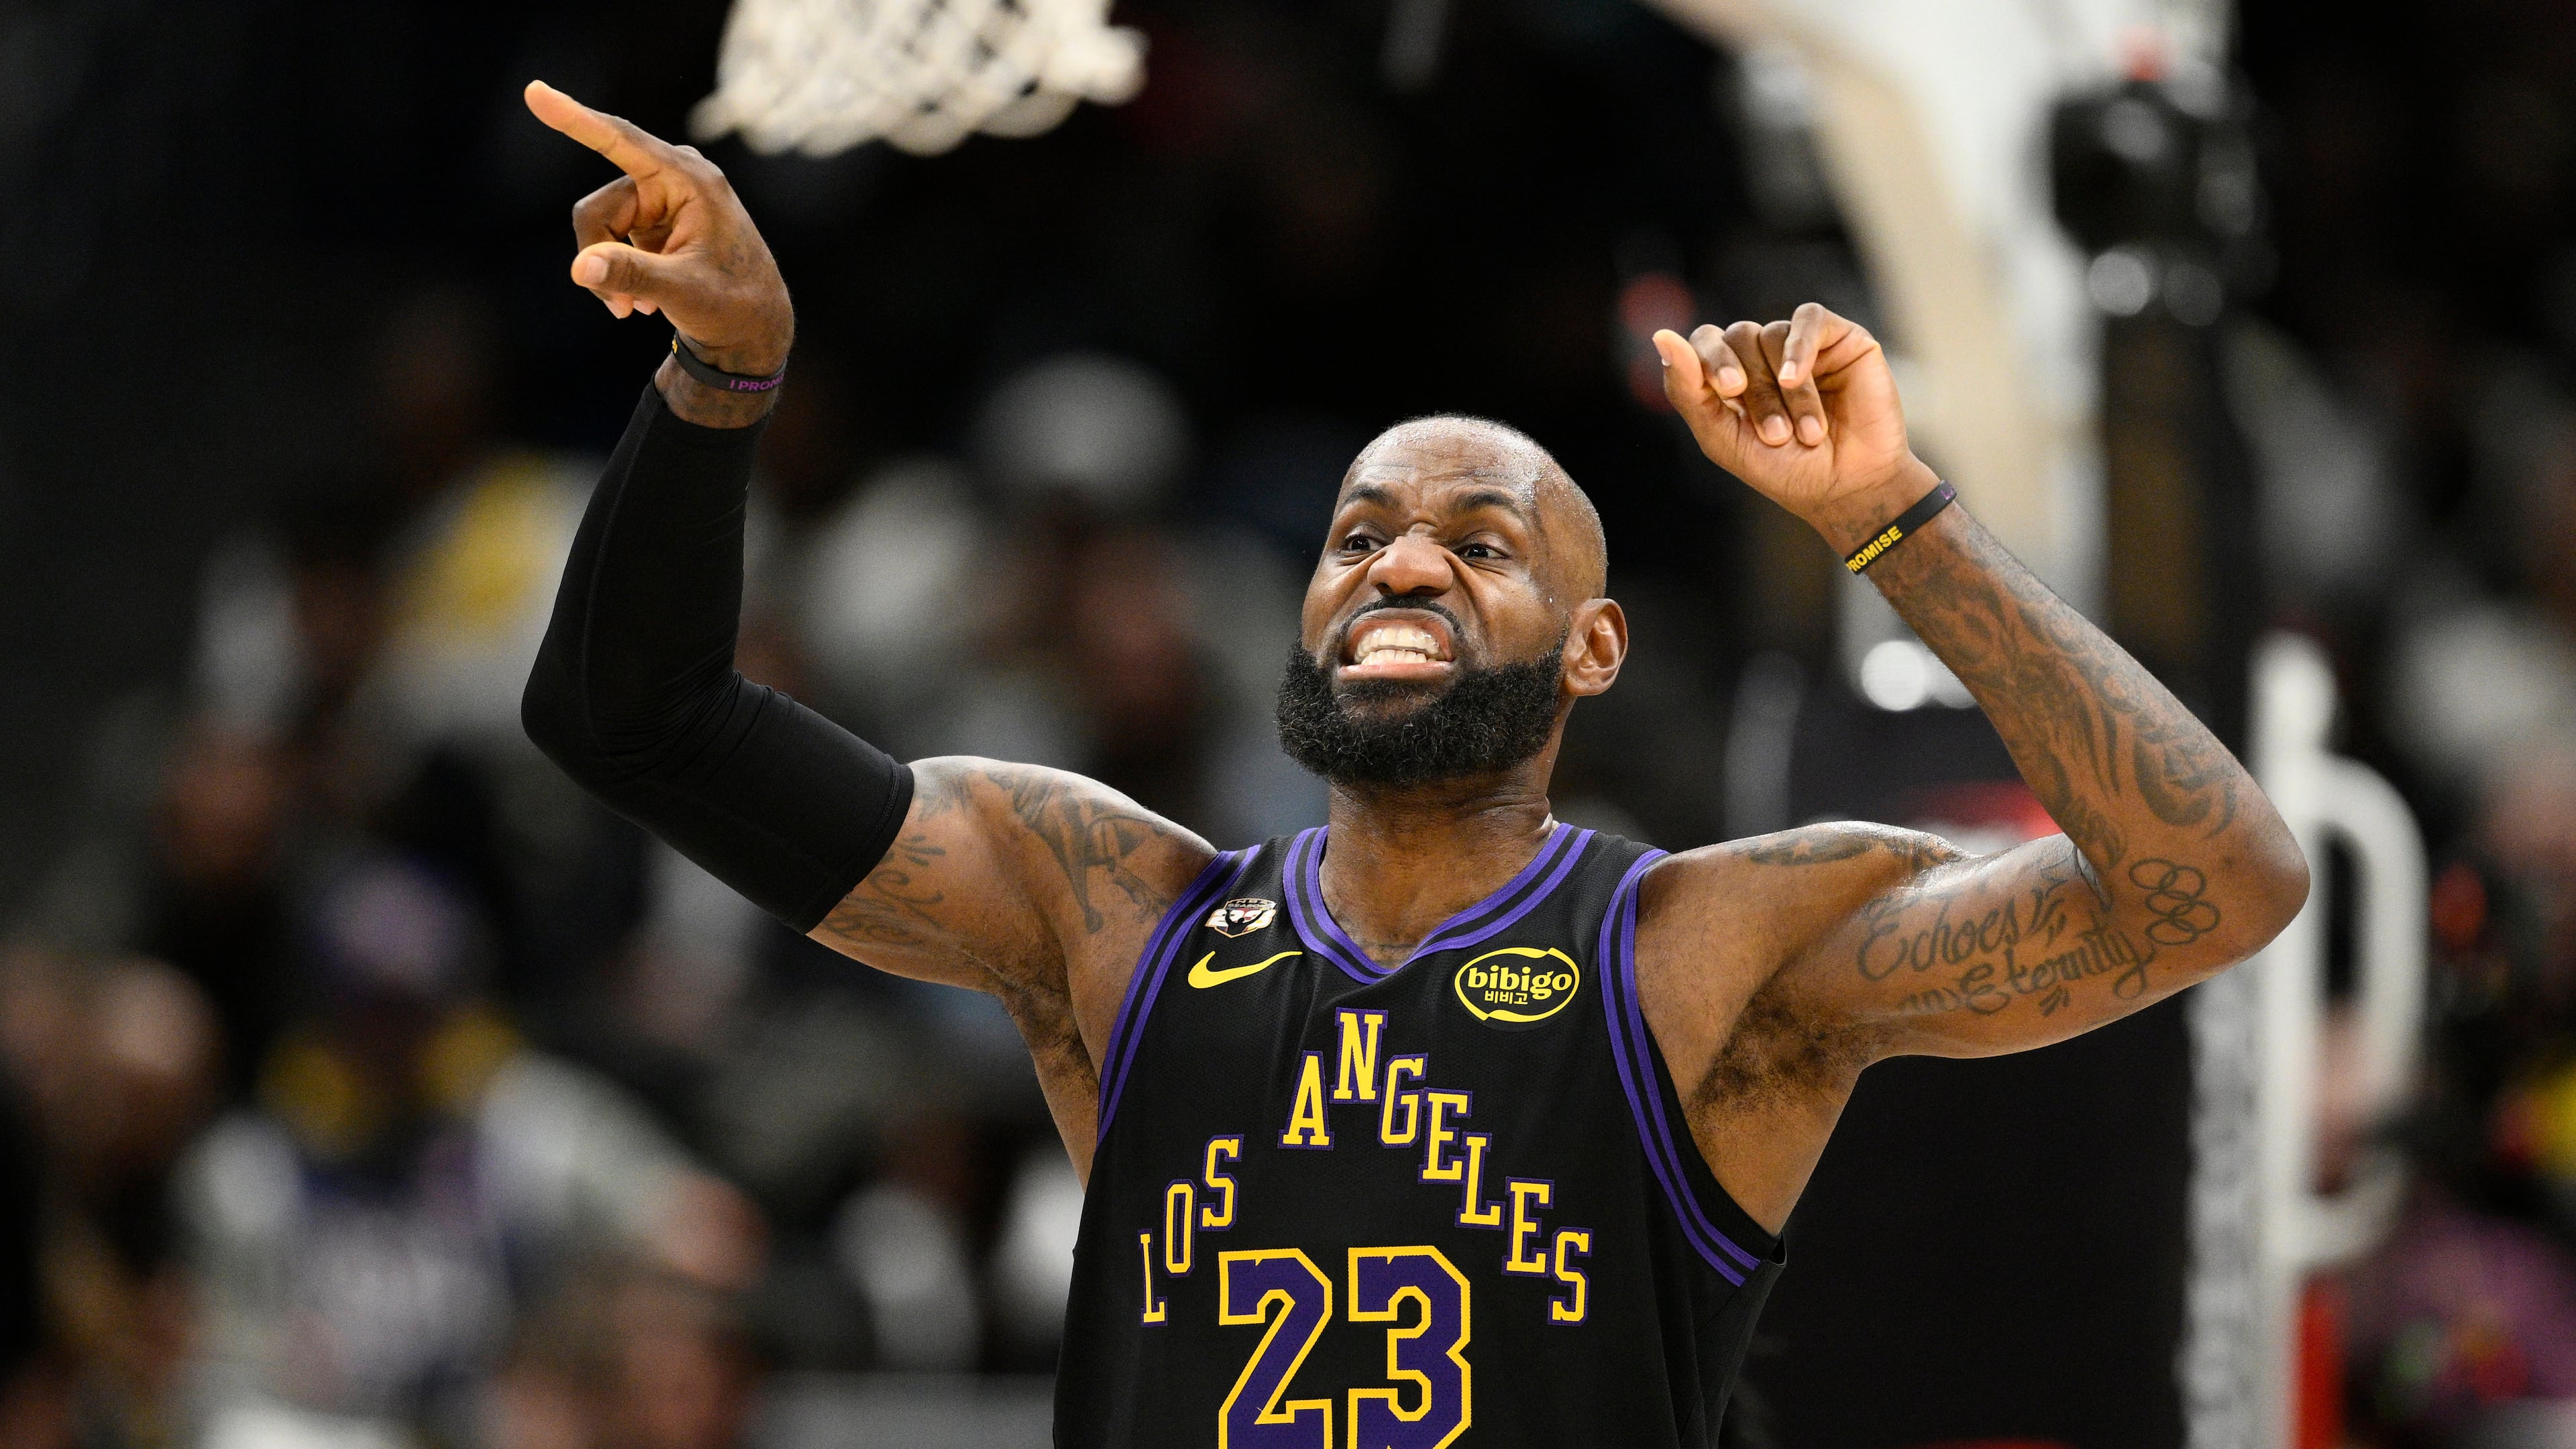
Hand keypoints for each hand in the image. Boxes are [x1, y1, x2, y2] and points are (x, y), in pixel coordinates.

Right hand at [524, 81, 792, 380]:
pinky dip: (618, 272)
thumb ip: (632, 274)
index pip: (622, 141)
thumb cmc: (733, 305)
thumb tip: (580, 268)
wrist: (753, 327)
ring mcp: (661, 195)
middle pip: (598, 209)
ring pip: (599, 227)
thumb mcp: (683, 292)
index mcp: (690, 179)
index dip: (575, 119)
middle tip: (619, 307)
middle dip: (600, 258)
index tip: (534, 92)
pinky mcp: (652, 216)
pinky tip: (644, 300)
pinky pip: (609, 238)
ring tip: (634, 308)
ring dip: (609, 272)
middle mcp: (673, 176)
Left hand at [1652, 304, 1935, 553]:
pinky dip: (1800, 347)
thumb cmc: (1785, 470)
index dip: (1708, 358)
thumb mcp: (1722, 437)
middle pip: (1738, 338)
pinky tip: (1800, 379)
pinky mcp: (1840, 338)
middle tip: (1774, 434)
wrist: (1850, 487)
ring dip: (1786, 391)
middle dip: (1755, 390)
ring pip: (1773, 335)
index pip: (1705, 342)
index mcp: (1731, 377)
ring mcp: (1801, 345)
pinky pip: (1808, 318)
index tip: (1728, 390)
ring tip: (1805, 434)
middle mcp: (1764, 356)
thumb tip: (1660, 335)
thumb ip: (1687, 389)